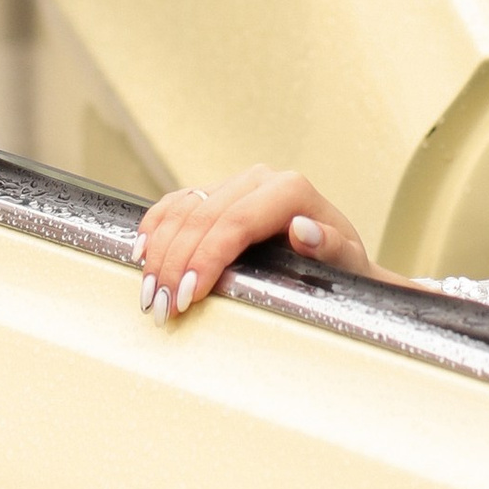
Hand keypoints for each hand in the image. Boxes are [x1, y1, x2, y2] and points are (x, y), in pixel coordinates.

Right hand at [133, 167, 375, 321]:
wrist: (338, 260)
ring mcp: (235, 184)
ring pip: (182, 209)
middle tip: (162, 308)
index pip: (234, 222)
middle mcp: (259, 179)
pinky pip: (176, 203)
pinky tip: (142, 253)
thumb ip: (330, 247)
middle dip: (176, 265)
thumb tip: (303, 230)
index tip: (189, 296)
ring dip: (159, 253)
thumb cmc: (342, 267)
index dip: (206, 258)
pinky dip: (155, 227)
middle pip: (201, 217)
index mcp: (289, 190)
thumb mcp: (346, 264)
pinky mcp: (216, 194)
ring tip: (150, 294)